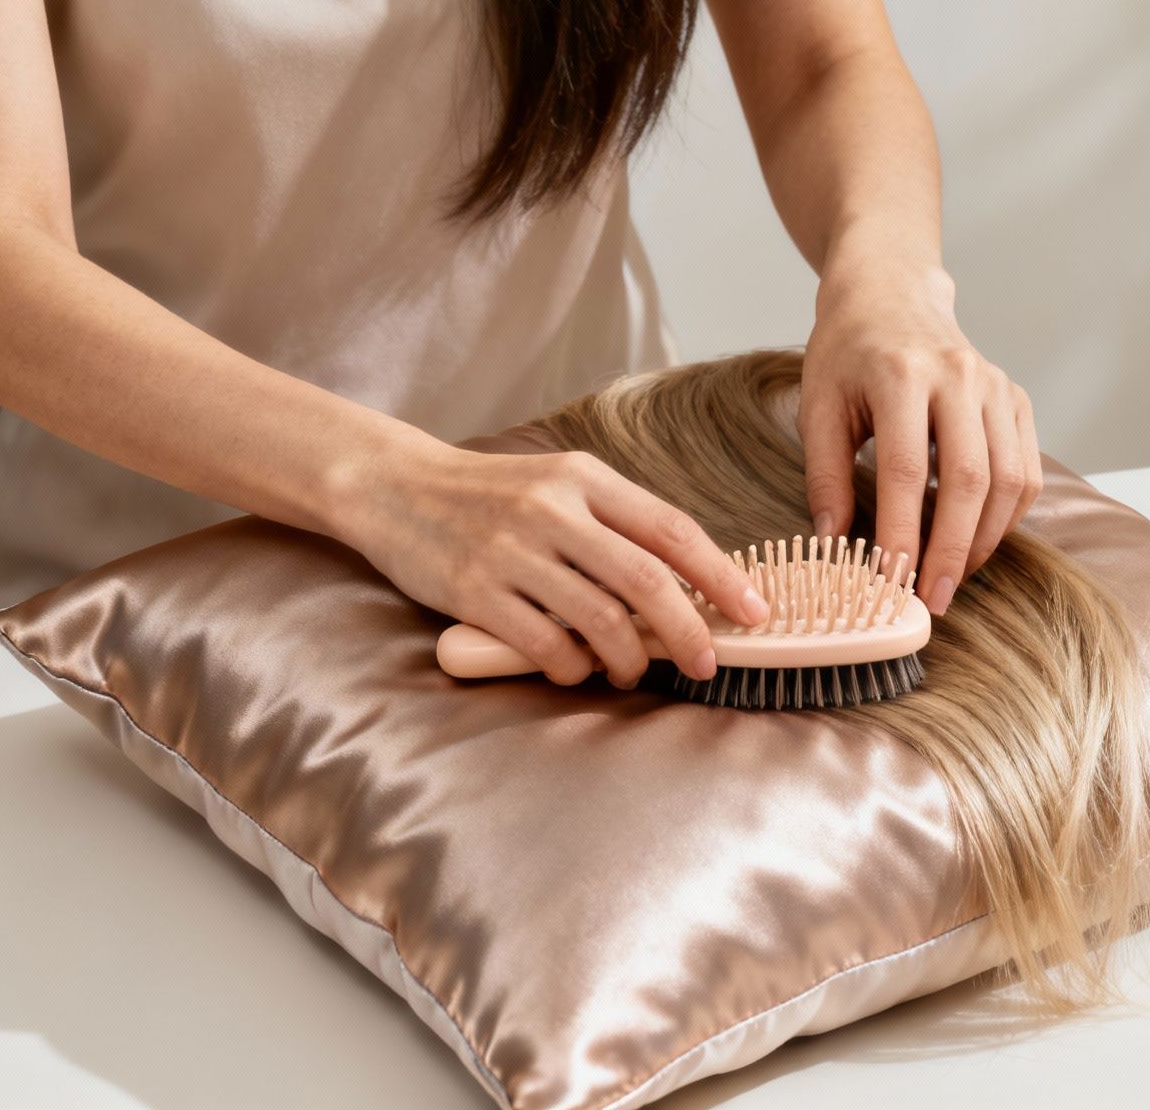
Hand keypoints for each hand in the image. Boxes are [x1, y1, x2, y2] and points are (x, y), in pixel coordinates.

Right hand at [337, 440, 769, 686]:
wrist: (394, 486)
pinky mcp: (474, 591)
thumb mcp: (560, 485)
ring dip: (628, 659)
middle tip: (705, 664)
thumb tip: (690, 582)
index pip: (672, 529)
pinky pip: (544, 645)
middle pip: (646, 581)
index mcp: (585, 478)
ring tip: (631, 671)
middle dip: (688, 632)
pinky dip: (571, 668)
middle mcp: (553, 509)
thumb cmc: (491, 494)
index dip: (721, 575)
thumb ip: (616, 524)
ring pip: (599, 621)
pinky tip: (574, 670)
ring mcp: (512, 550)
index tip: (756, 612)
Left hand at [799, 263, 1042, 615]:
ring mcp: (996, 386)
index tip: (890, 582)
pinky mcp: (1016, 399)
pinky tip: (976, 540)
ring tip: (952, 576)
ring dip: (983, 540)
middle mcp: (959, 375)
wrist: (891, 294)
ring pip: (1008, 480)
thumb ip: (824, 475)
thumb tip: (831, 546)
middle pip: (969, 478)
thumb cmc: (847, 352)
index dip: (901, 532)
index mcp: (900, 373)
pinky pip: (1027, 470)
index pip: (905, 469)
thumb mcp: (817, 405)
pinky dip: (1007, 516)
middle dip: (951, 549)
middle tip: (933, 599)